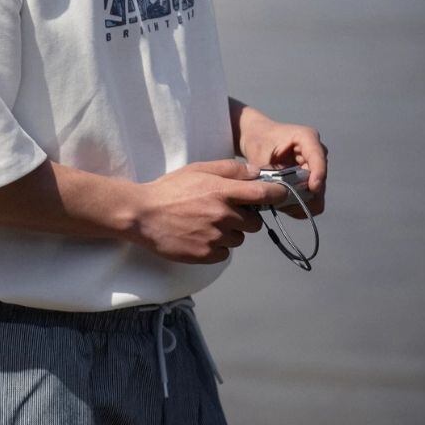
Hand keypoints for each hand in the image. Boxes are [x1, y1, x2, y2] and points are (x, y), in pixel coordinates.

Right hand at [124, 159, 291, 264]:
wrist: (142, 215)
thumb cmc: (170, 189)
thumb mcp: (198, 169)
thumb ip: (229, 170)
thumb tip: (256, 172)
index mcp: (222, 191)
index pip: (263, 194)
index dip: (277, 195)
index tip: (282, 195)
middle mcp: (222, 215)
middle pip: (255, 222)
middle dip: (246, 217)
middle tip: (225, 211)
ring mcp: (215, 237)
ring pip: (239, 238)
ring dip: (231, 232)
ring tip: (206, 223)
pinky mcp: (207, 255)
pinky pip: (225, 253)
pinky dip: (217, 247)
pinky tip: (200, 236)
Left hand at [235, 108, 327, 219]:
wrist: (257, 138)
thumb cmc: (258, 141)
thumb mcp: (260, 155)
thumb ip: (270, 174)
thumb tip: (278, 195)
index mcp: (306, 138)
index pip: (318, 158)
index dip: (318, 174)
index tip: (313, 188)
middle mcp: (316, 152)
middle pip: (319, 180)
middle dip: (304, 194)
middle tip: (282, 201)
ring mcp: (316, 167)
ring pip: (316, 193)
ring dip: (299, 201)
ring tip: (278, 201)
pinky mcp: (312, 179)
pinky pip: (311, 199)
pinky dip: (298, 204)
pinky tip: (282, 202)